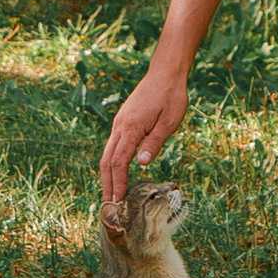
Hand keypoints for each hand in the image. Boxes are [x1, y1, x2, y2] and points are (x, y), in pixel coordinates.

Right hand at [100, 67, 187, 201]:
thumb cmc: (171, 96)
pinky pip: (113, 145)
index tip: (116, 200)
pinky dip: (112, 161)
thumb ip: (154, 143)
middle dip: (107, 183)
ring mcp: (120, 122)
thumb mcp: (169, 121)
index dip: (117, 182)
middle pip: (107, 160)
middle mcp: (120, 126)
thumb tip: (142, 164)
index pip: (119, 162)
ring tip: (110, 192)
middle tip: (108, 204)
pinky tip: (117, 170)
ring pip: (108, 152)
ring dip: (108, 173)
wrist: (165, 73)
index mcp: (131, 128)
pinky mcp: (123, 120)